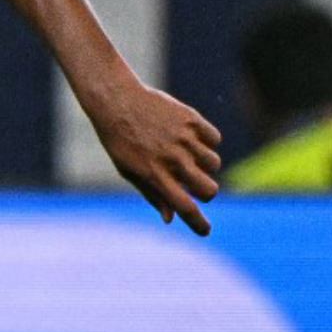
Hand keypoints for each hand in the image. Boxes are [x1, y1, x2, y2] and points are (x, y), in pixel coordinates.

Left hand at [88, 81, 222, 235]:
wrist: (115, 100)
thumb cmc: (119, 139)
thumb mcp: (128, 170)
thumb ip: (152, 194)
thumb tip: (170, 219)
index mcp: (155, 174)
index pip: (185, 207)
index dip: (198, 224)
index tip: (205, 231)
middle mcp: (172, 158)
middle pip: (209, 190)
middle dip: (206, 192)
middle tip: (194, 184)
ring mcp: (184, 138)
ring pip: (214, 164)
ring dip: (206, 165)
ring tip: (188, 155)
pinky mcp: (191, 119)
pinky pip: (215, 138)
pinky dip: (208, 141)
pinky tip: (191, 138)